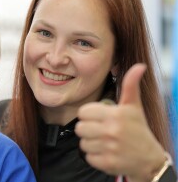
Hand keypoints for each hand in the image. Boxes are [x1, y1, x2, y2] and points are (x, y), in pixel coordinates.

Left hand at [76, 63, 165, 181]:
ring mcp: (109, 148)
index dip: (89, 115)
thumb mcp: (134, 107)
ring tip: (105, 142)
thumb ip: (130, 85)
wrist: (149, 159)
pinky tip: (107, 153)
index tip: (100, 119)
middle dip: (88, 129)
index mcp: (115, 115)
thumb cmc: (138, 130)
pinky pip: (88, 156)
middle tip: (102, 131)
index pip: (83, 112)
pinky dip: (95, 156)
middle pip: (79, 128)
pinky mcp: (107, 163)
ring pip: (82, 143)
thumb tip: (139, 65)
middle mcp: (112, 131)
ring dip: (91, 143)